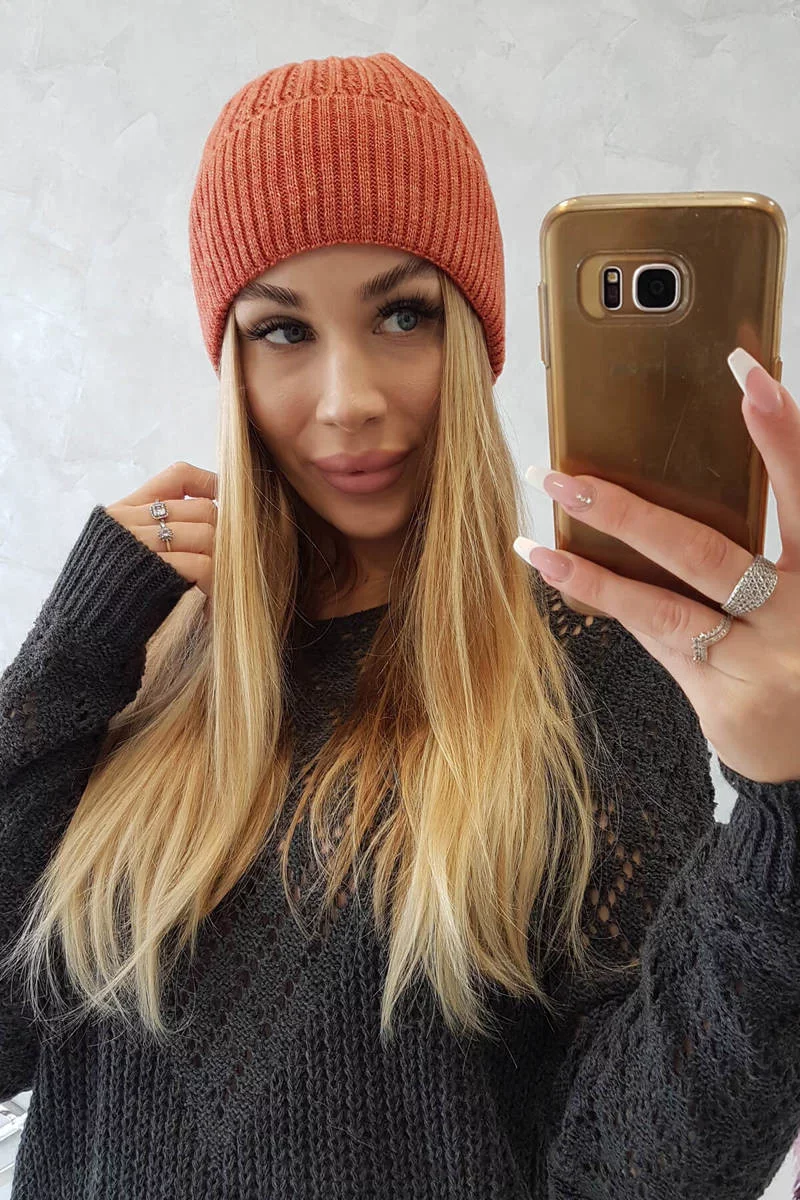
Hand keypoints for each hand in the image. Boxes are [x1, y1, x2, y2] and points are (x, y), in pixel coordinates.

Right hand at [105, 461, 218, 599]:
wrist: (82, 634)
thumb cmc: (109, 597)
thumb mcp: (124, 551)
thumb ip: (153, 529)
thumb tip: (207, 517)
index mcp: (124, 511)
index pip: (178, 475)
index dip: (209, 483)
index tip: (225, 502)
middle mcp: (130, 521)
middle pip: (201, 509)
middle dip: (221, 533)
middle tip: (225, 558)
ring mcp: (140, 544)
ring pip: (206, 533)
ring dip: (221, 559)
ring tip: (218, 579)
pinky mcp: (152, 571)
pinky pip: (202, 563)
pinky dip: (213, 579)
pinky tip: (209, 594)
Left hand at [514, 348, 799, 785]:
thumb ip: (772, 541)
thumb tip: (695, 477)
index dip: (780, 433)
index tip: (748, 375)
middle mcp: (794, 612)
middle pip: (709, 548)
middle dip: (630, 508)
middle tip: (568, 473)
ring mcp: (756, 657)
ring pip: (668, 594)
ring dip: (599, 549)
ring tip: (547, 513)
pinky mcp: (719, 693)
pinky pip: (651, 630)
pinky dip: (602, 593)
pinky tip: (553, 566)